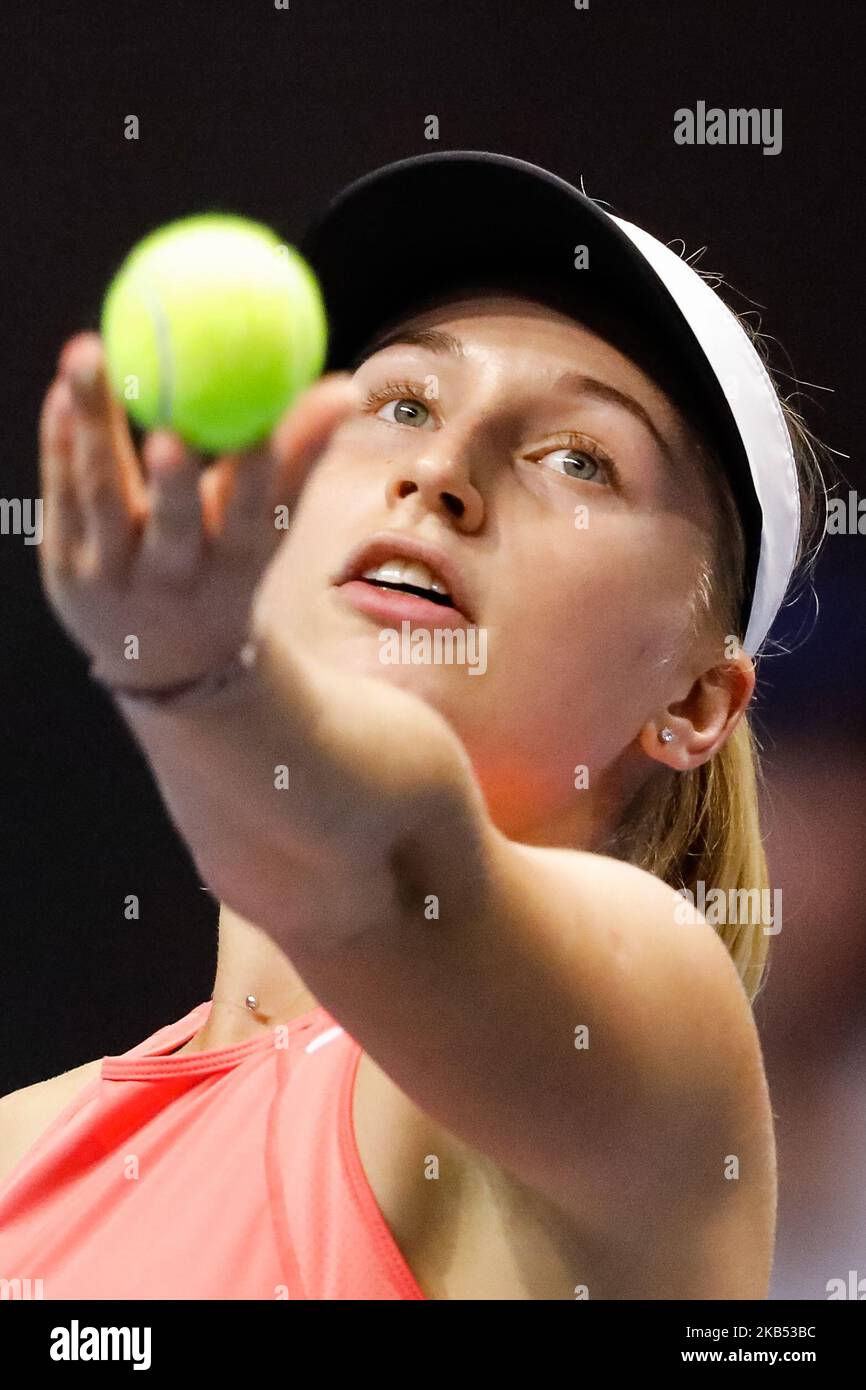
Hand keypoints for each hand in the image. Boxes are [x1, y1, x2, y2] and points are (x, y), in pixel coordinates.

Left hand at [37, 332, 359, 693]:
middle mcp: (173, 577)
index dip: (255, 478)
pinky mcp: (62, 564)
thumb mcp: (265, 528)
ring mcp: (112, 574)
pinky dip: (59, 439)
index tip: (261, 430)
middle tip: (170, 431)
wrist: (161, 656)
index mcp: (234, 567)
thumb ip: (298, 457)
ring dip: (95, 428)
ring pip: (103, 498)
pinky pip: (60, 493)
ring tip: (88, 355)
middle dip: (172, 481)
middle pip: (172, 523)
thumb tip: (342, 387)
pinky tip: (63, 392)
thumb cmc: (223, 567)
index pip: (249, 518)